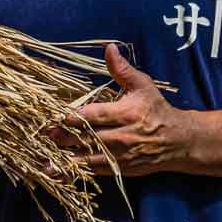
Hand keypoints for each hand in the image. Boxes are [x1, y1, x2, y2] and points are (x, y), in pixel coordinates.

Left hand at [52, 44, 198, 176]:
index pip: (94, 116)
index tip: (56, 116)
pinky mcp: (119, 170)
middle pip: (87, 138)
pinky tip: (60, 173)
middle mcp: (122, 137)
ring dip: (66, 160)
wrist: (177, 141)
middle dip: (64, 138)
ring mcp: (120, 156)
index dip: (74, 117)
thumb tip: (109, 48)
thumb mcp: (142, 85)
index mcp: (126, 114)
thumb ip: (122, 69)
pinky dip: (77, 173)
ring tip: (44, 162)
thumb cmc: (156, 109)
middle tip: (45, 135)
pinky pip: (95, 172)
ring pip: (89, 159)